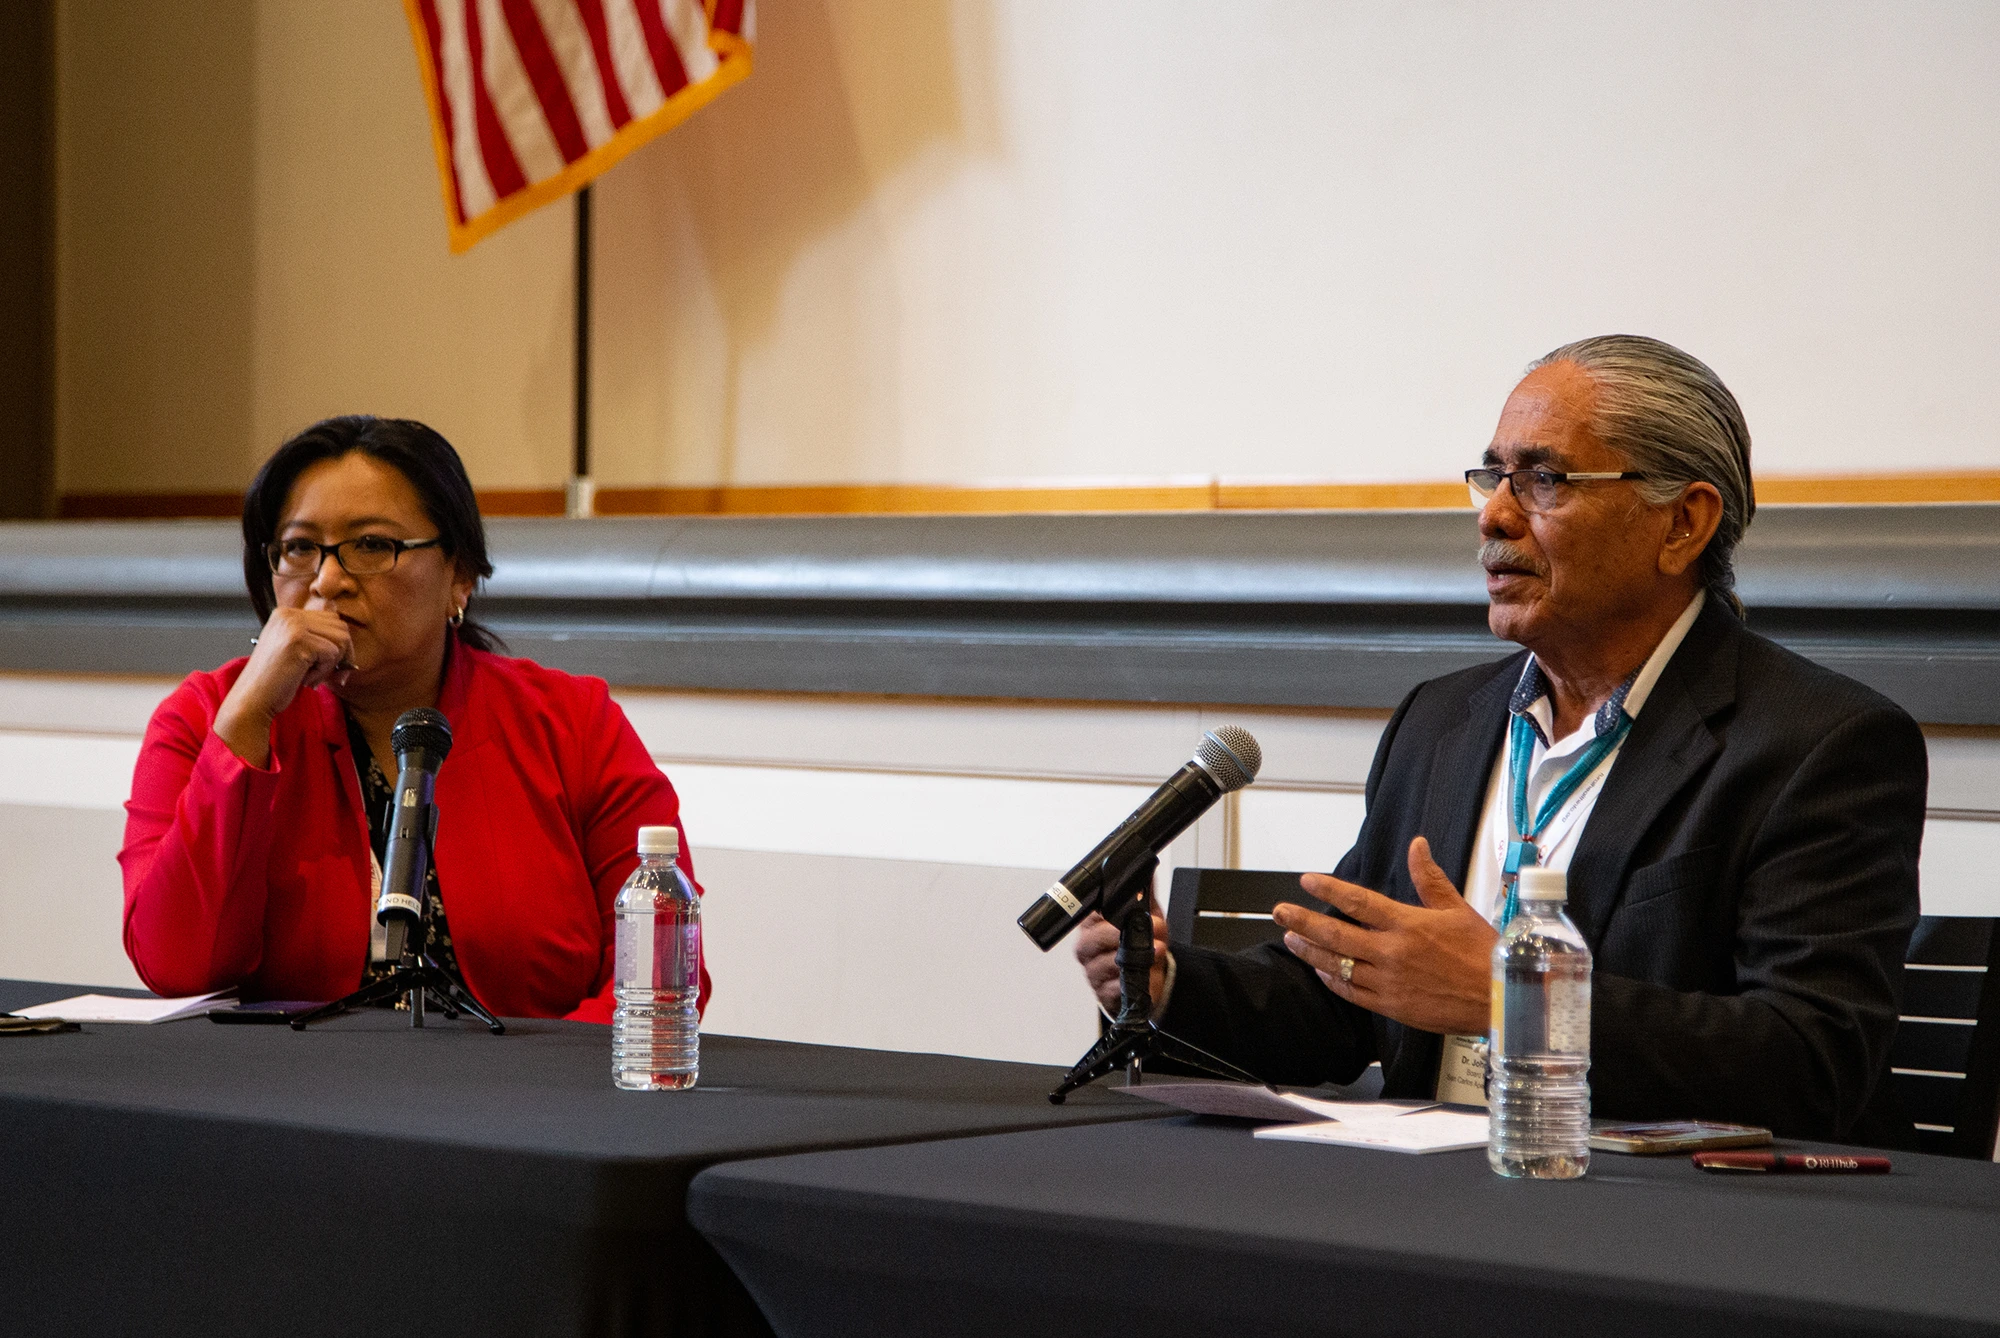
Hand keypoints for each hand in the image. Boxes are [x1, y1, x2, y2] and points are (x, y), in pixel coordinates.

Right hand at [212, 607, 355, 766]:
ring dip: (331, 664)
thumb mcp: (296, 650)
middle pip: (341, 628)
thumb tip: (349, 641)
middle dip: (340, 654)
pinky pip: (332, 654)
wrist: (252, 699)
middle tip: (323, 674)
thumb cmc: (275, 680)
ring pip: (341, 640)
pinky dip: (324, 672)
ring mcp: (293, 626)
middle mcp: (289, 615)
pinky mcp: (298, 641)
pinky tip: (304, 678)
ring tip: (309, 675)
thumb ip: (316, 639)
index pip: (332, 620)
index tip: (328, 666)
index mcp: (287, 614)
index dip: (336, 645)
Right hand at [1074, 889, 1168, 1014]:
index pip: (1088, 914)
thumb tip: (1148, 867)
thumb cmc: (1141, 942)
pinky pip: (1111, 988)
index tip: (1121, 912)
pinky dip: (1128, 982)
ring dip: (1132, 958)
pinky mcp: (1104, 993)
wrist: (1150, 975)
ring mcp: (1094, 971)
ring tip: (1154, 951)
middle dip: (1121, 935)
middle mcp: (1088, 947)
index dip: (1104, 913)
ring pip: (1104, 964)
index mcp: (1092, 924)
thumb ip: (1146, 891)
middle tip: (1145, 931)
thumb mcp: (1147, 913)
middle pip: (1093, 940)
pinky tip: (1141, 976)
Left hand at [1272, 837, 1495, 1035]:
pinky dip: (1333, 980)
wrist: (1502, 999)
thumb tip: (1417, 845)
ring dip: (1310, 951)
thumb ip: (1430, 878)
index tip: (1307, 880)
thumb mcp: (1458, 909)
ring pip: (1338, 965)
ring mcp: (1389, 982)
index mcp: (1408, 924)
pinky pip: (1352, 992)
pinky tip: (1320, 970)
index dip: (1329, 889)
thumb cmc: (1483, 954)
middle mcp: (1393, 953)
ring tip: (1290, 939)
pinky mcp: (1392, 1006)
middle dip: (1302, 922)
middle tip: (1280, 911)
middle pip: (1337, 934)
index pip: (1359, 901)